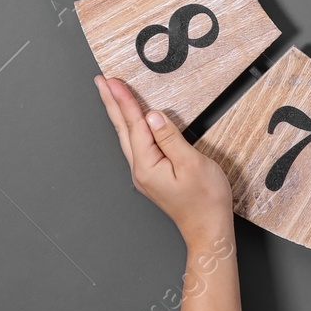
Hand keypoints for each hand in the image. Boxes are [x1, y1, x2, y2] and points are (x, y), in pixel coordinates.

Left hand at [95, 74, 233, 249]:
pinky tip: (131, 122)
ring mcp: (144, 174)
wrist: (208, 229)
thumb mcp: (192, 164)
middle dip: (111, 103)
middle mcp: (140, 170)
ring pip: (127, 136)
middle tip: (101, 81)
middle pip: (122, 129)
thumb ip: (169, 138)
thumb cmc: (205, 201)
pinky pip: (137, 145)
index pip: (133, 124)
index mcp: (147, 165)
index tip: (113, 81)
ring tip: (111, 95)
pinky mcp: (152, 175)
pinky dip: (130, 127)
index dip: (124, 100)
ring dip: (119, 113)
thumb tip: (152, 116)